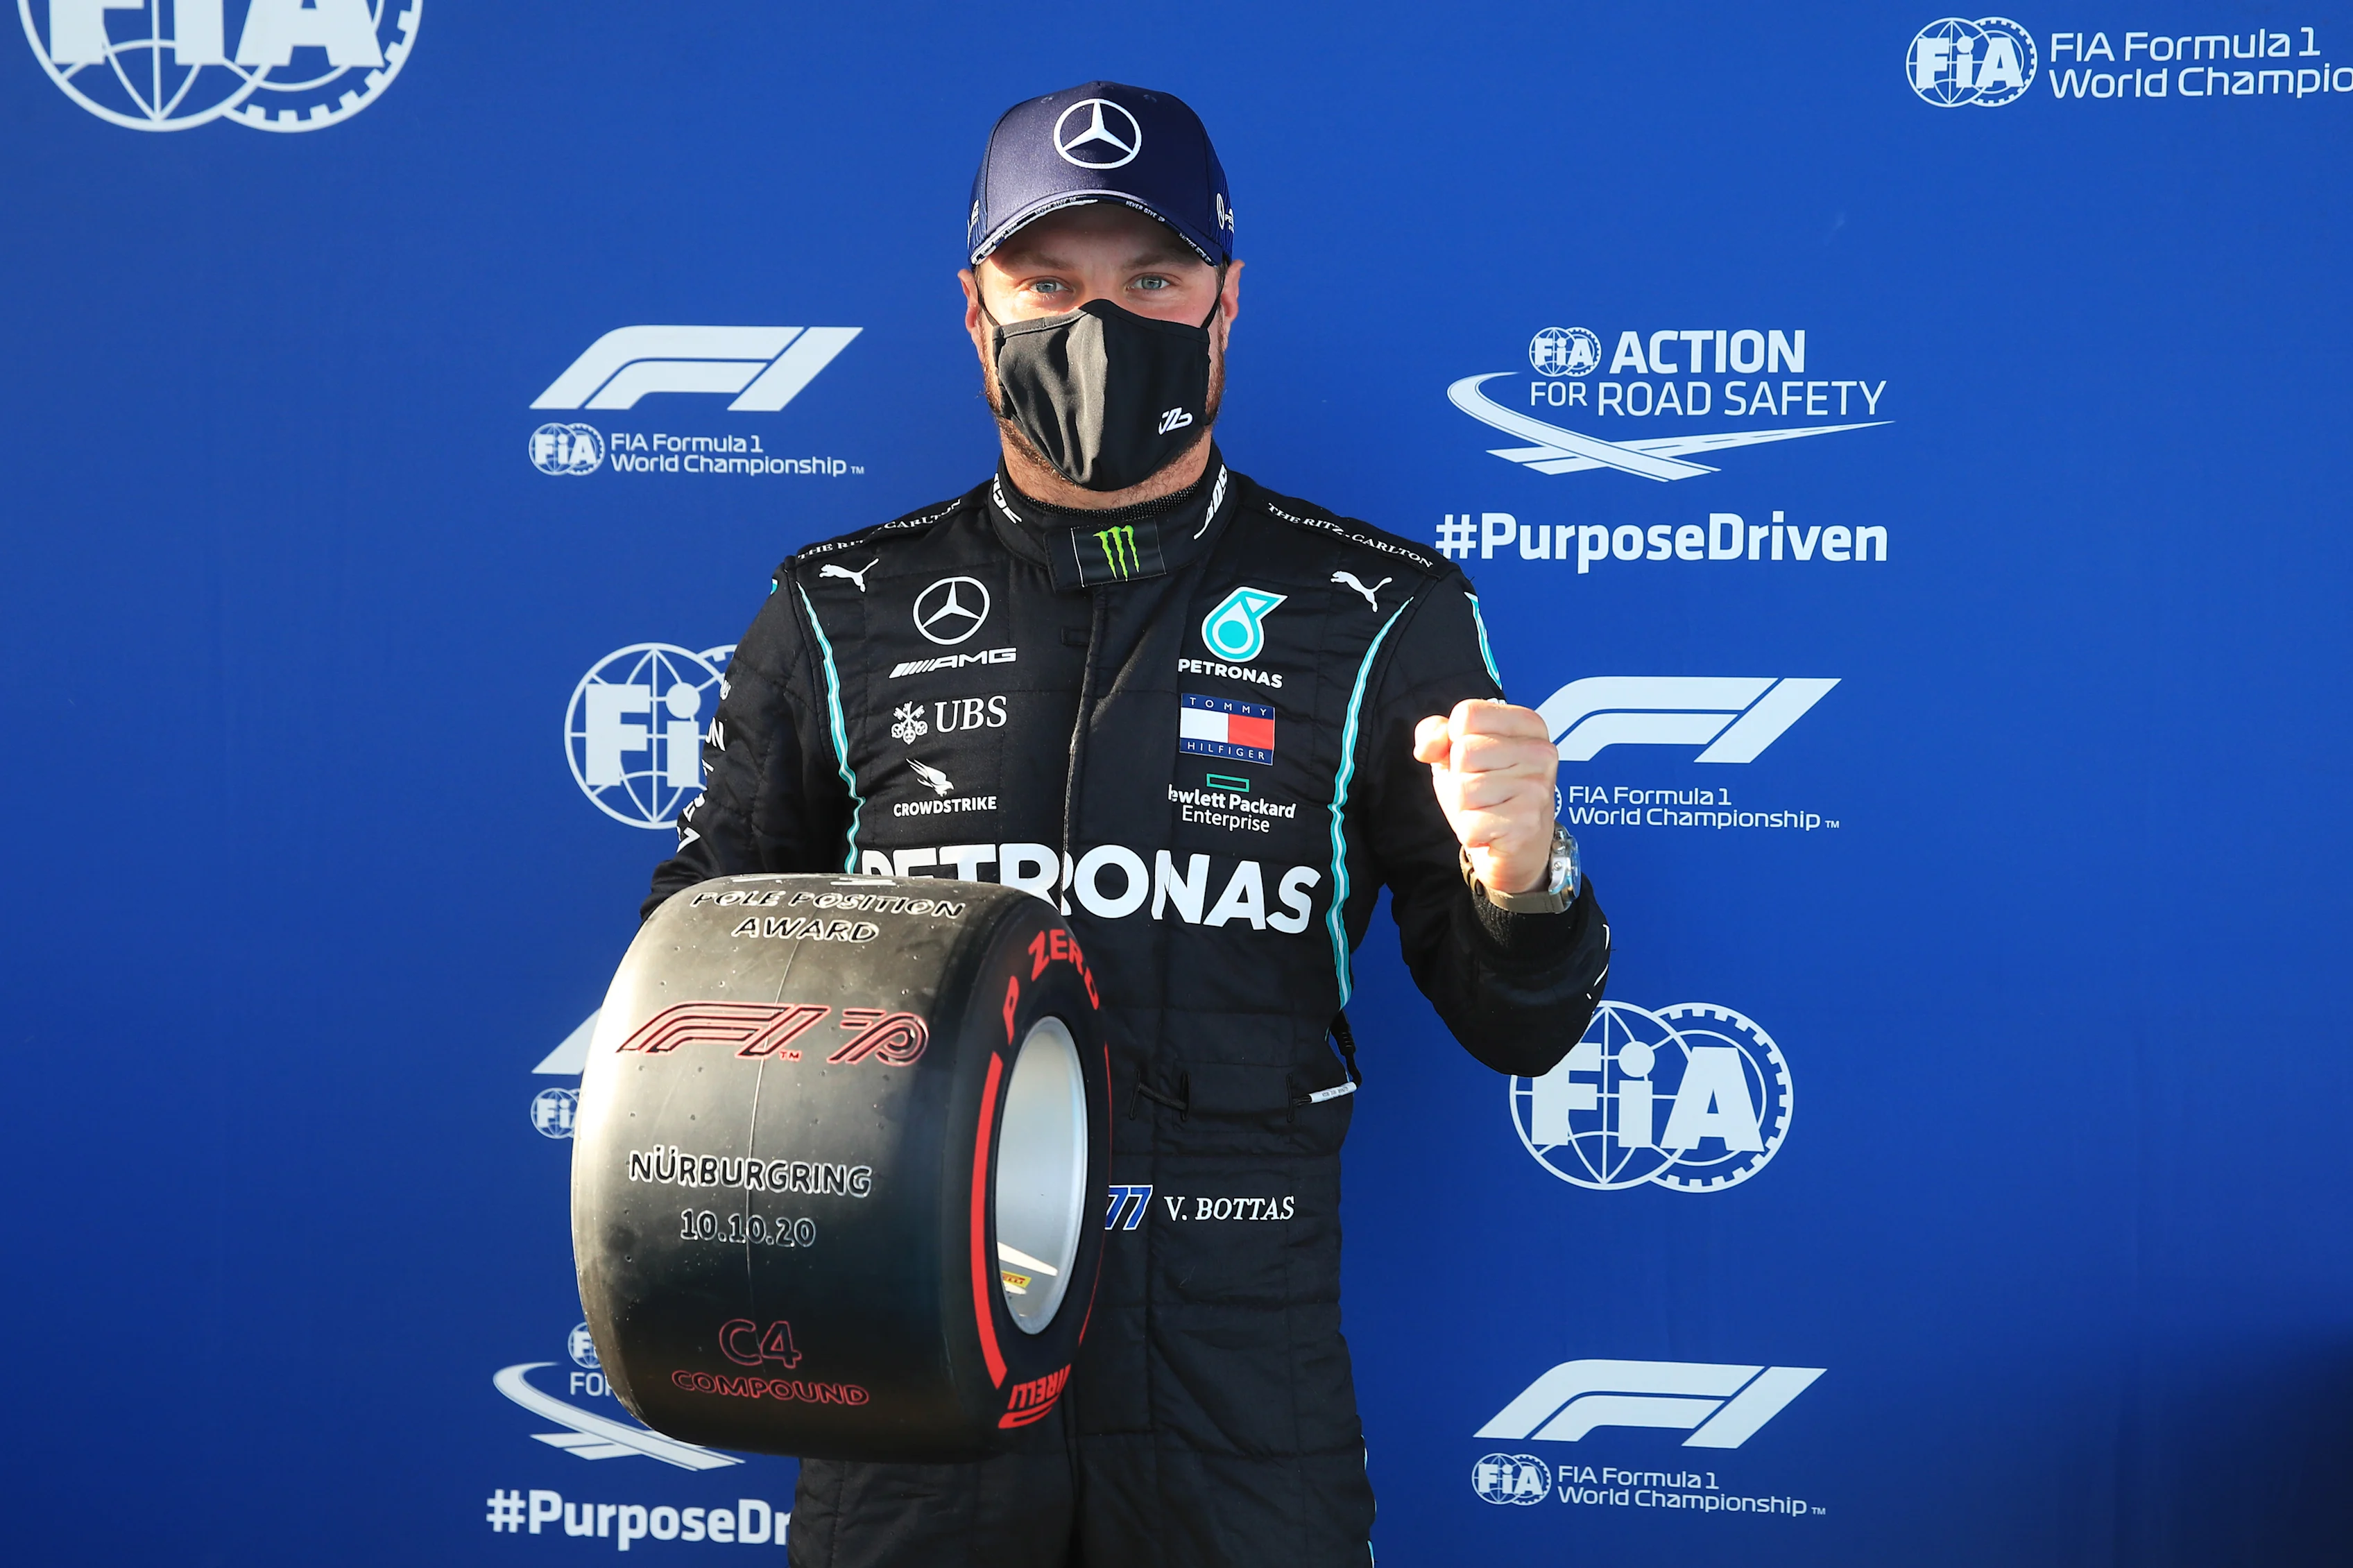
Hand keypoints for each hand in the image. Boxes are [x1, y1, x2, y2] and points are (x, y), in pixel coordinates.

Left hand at [1413, 700, 1559, 894]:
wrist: (1516, 850)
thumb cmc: (1488, 794)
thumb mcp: (1458, 755)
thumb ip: (1437, 734)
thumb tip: (1427, 747)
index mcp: (1528, 725)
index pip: (1468, 714)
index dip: (1454, 740)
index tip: (1475, 759)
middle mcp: (1541, 752)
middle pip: (1464, 751)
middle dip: (1459, 777)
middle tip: (1483, 792)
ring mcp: (1537, 788)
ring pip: (1463, 788)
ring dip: (1463, 807)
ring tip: (1487, 811)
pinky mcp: (1527, 823)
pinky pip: (1470, 823)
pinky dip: (1470, 832)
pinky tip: (1492, 831)